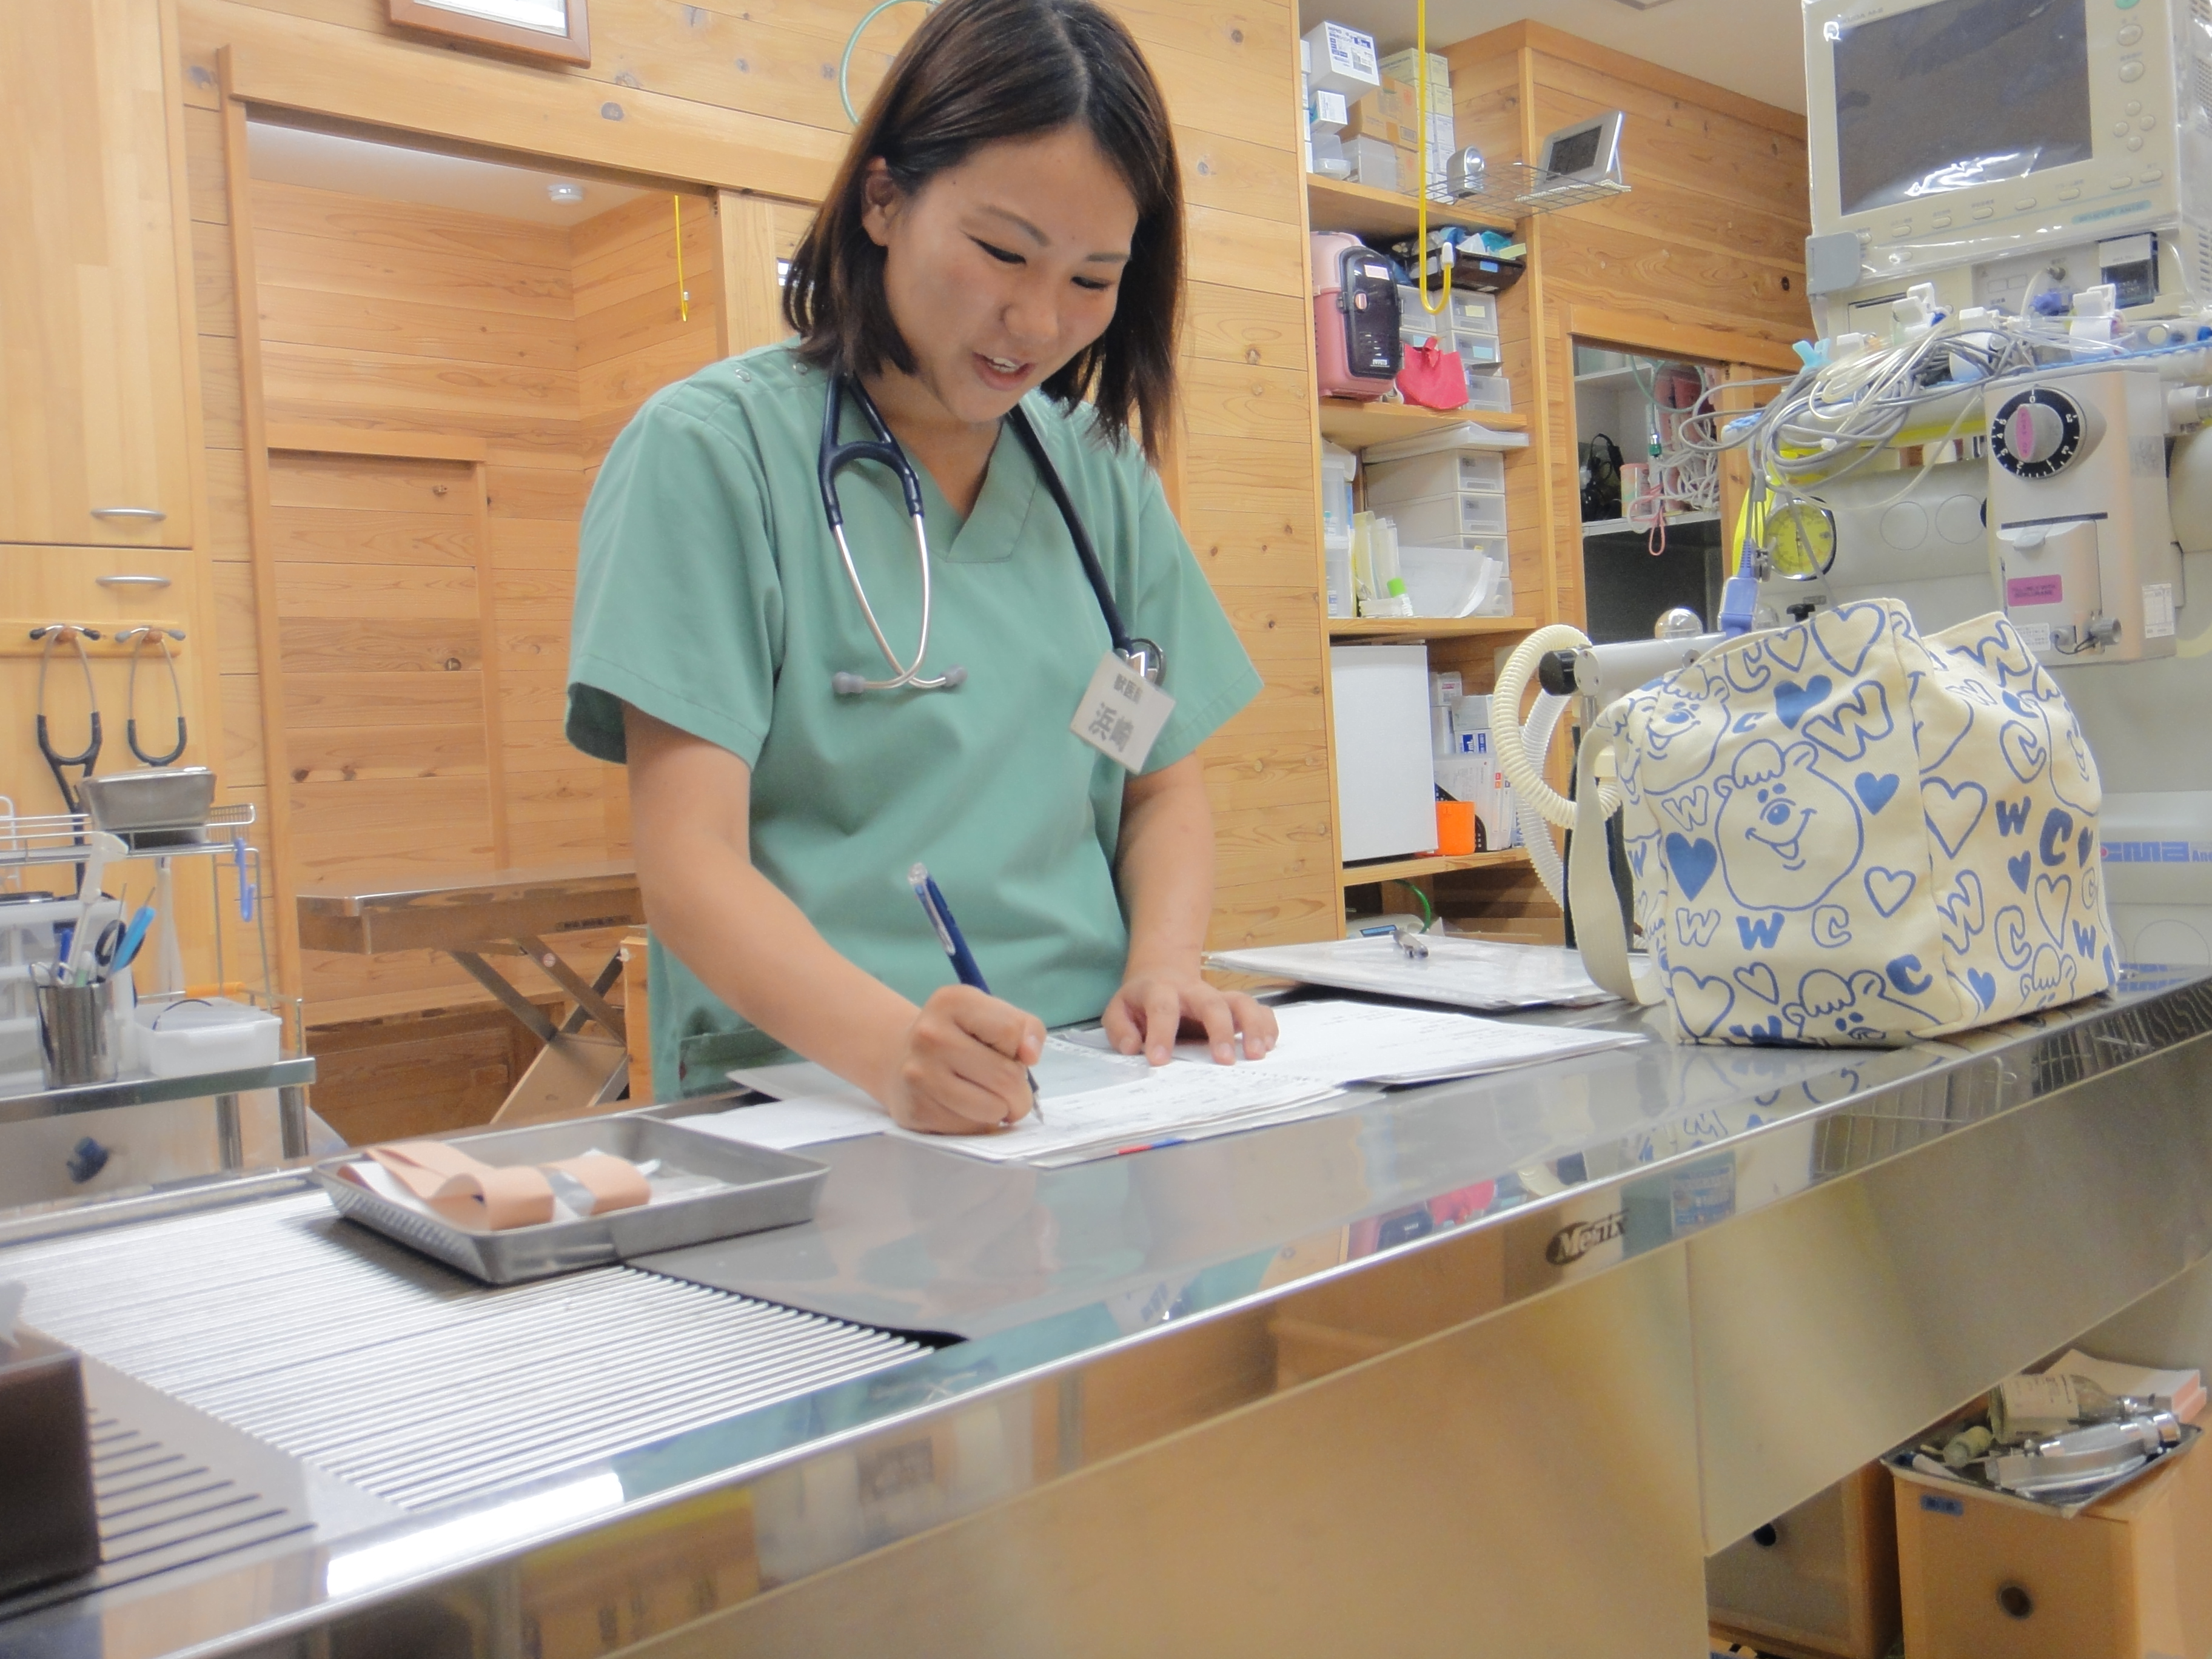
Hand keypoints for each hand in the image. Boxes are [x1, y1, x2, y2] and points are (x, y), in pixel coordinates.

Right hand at [880, 986, 1044, 1134]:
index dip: (1019, 1048)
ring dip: (1000, 1111)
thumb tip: (1030, 1055)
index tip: (1007, 1052)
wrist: (901, 1058)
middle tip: (1010, 1090)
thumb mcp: (992, 1015)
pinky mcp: (916, 1110)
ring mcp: (919, 1075)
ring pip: (992, 1109)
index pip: (1011, 1031)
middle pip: (1006, 1077)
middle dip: (1019, 1091)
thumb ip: (1024, 1028)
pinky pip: (970, 1130)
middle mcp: (930, 1035)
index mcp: (952, 1002)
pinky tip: (964, 1108)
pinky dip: (976, 1124)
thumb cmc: (960, 1037)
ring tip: (988, 1099)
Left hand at [1104, 969, 1278, 1066]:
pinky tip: (1268, 1045)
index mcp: (1160, 991)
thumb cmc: (1141, 1002)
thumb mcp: (1118, 1011)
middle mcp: (1194, 992)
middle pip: (1212, 1003)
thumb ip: (1121, 1029)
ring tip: (1257, 1054)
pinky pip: (1258, 1010)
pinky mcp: (1234, 1008)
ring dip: (1253, 1027)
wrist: (1163, 976)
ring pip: (1242, 1003)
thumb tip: (1133, 1048)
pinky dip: (1267, 1025)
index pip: (1163, 1008)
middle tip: (1225, 1061)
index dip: (1162, 1033)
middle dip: (1220, 1030)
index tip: (1160, 1061)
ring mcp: (1218, 998)